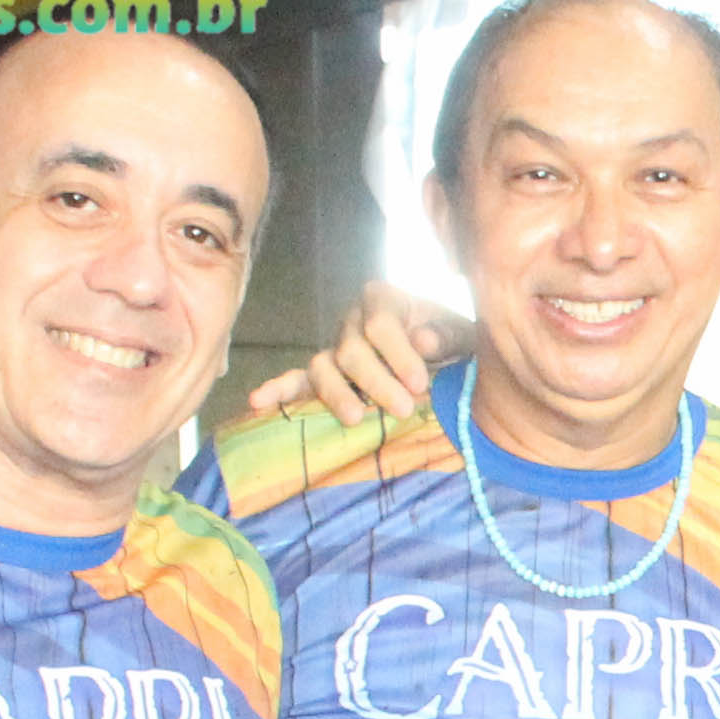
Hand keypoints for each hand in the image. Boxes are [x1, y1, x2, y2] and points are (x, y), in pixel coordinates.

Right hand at [242, 280, 472, 419]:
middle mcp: (352, 321)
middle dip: (377, 381)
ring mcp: (335, 348)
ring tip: (356, 418)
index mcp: (383, 300)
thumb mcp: (463, 335)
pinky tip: (257, 402)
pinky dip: (278, 391)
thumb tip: (422, 340)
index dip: (398, 353)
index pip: (379, 323)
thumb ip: (448, 336)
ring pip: (323, 367)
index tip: (420, 382)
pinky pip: (298, 381)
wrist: (448, 361)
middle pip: (351, 350)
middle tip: (404, 408)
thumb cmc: (454, 344)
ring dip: (337, 394)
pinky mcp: (326, 376)